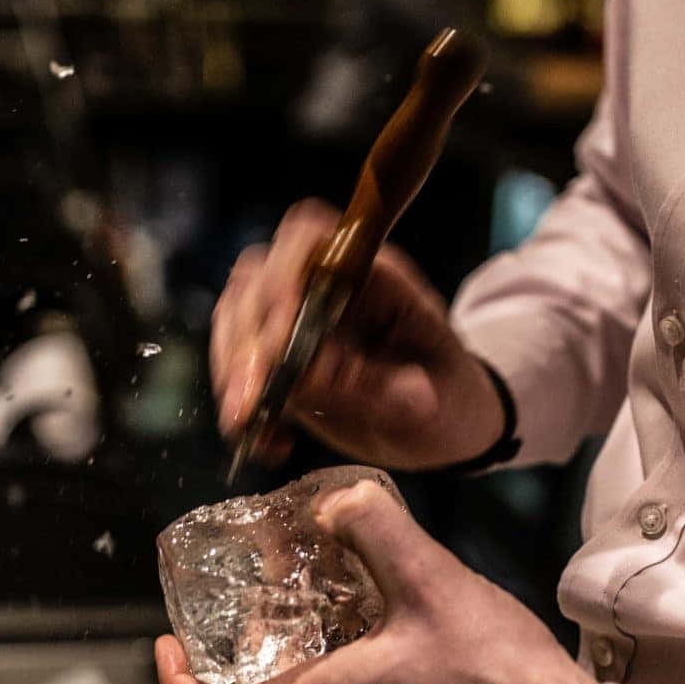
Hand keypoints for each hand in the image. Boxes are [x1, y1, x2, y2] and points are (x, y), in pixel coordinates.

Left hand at [155, 480, 594, 683]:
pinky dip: (344, 662)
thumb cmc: (502, 683)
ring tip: (322, 591)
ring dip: (299, 651)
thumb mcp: (435, 585)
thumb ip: (379, 533)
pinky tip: (386, 619)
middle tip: (253, 592)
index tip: (163, 645)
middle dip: (245, 648)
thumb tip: (339, 502)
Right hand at [211, 200, 504, 470]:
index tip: (278, 339)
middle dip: (245, 341)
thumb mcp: (432, 398)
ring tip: (250, 424)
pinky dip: (241, 403)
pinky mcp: (280, 360)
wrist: (448, 423)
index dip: (282, 279)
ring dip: (233, 372)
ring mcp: (296, 320)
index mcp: (370, 274)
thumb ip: (377, 384)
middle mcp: (325, 287)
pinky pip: (239, 367)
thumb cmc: (451, 397)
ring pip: (236, 320)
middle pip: (256, 280)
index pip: (307, 241)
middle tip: (250, 401)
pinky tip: (270, 443)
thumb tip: (312, 375)